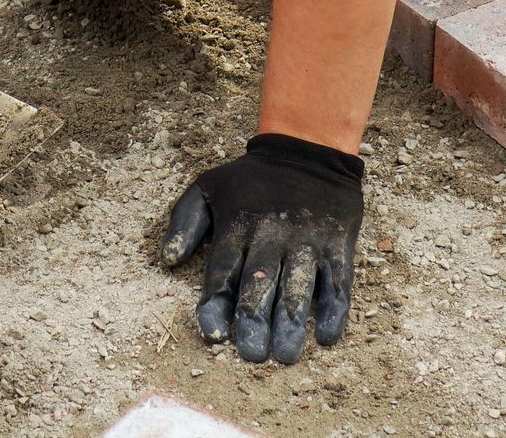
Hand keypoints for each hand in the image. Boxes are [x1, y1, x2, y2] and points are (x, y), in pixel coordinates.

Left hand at [161, 133, 362, 363]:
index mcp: (237, 224)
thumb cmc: (251, 178)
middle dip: (255, 322)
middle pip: (260, 284)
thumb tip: (168, 261)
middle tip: (253, 355)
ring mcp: (306, 240)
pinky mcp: (336, 243)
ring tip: (286, 355)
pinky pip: (337, 281)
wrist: (307, 150)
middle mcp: (271, 234)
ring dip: (292, 323)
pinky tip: (326, 336)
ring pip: (298, 286)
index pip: (222, 271)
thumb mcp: (207, 186)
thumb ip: (184, 223)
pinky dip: (334, 310)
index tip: (214, 335)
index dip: (216, 305)